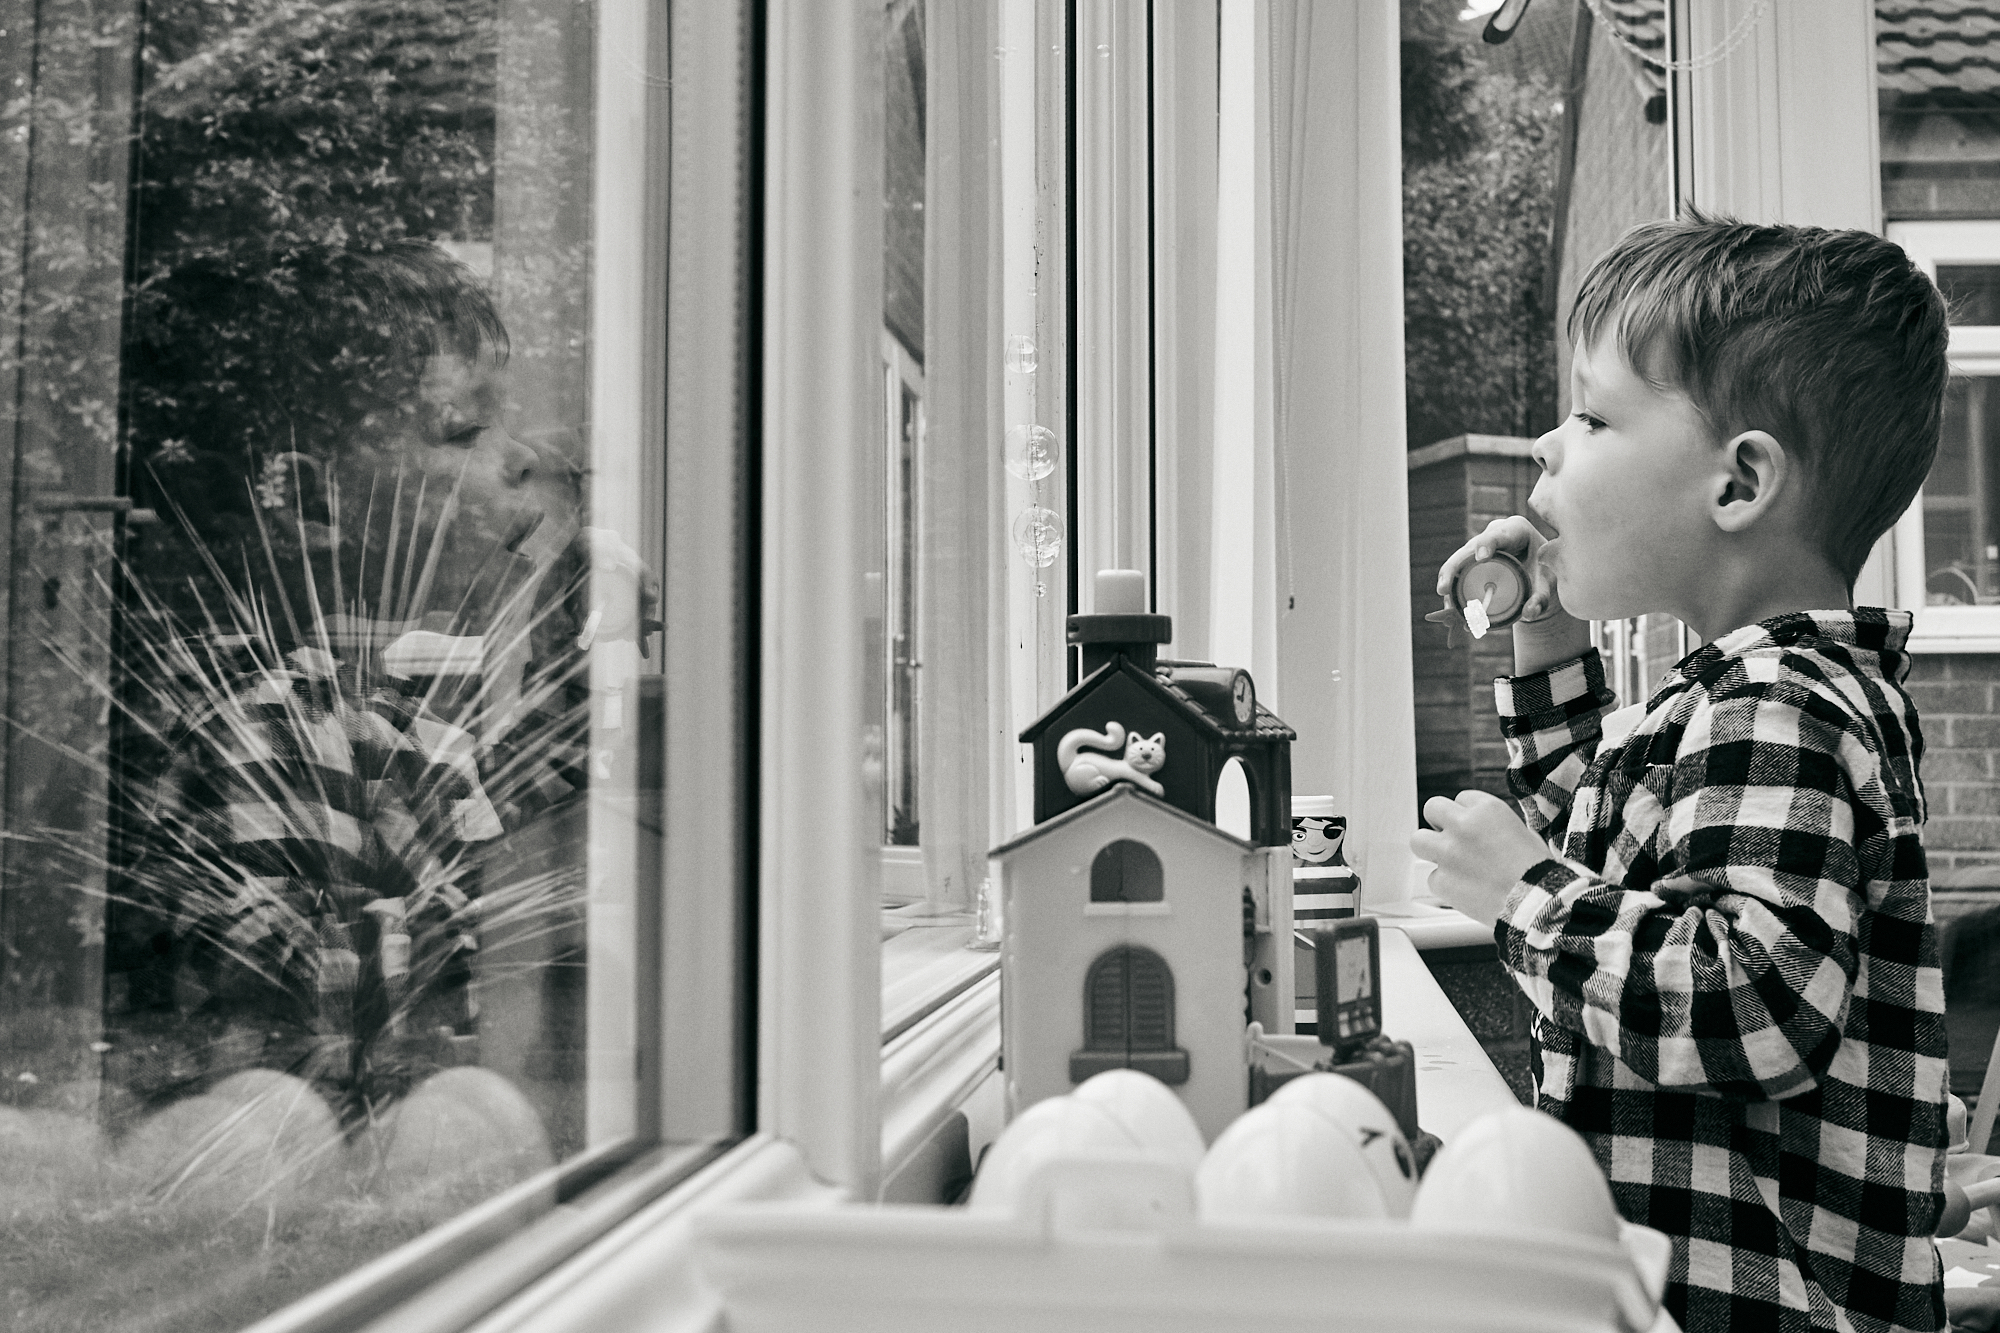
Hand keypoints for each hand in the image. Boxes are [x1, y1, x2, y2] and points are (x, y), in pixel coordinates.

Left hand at [1410, 790, 1550, 929]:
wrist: (1536, 904)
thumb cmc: (1536, 871)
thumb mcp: (1522, 832)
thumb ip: (1494, 825)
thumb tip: (1482, 829)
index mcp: (1486, 809)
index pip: (1461, 798)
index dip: (1467, 815)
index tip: (1474, 828)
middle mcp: (1463, 826)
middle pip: (1432, 808)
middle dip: (1440, 823)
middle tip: (1451, 838)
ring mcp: (1448, 852)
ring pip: (1418, 839)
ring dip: (1430, 848)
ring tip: (1447, 860)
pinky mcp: (1442, 880)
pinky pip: (1433, 877)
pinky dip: (1445, 884)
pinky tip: (1464, 890)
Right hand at [1437, 515, 1589, 674]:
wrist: (1539, 572)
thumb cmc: (1546, 573)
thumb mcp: (1547, 585)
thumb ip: (1541, 599)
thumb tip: (1529, 614)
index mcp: (1516, 530)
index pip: (1499, 535)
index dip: (1487, 544)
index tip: (1480, 557)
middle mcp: (1493, 534)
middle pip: (1468, 549)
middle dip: (1454, 568)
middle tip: (1444, 590)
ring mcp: (1479, 546)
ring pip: (1457, 561)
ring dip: (1448, 583)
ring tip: (1447, 608)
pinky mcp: (1471, 559)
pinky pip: (1456, 571)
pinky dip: (1451, 590)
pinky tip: (1449, 609)